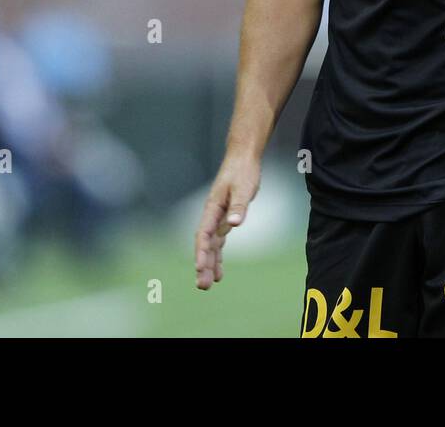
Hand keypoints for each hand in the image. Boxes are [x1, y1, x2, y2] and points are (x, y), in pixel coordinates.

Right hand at [194, 152, 260, 289]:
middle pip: (205, 244)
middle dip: (203, 265)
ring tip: (207, 285)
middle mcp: (212, 215)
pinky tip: (219, 272)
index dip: (202, 252)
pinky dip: (218, 257)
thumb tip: (234, 224)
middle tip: (202, 285)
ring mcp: (218, 218)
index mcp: (213, 208)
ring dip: (209, 264)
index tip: (200, 268)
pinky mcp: (225, 218)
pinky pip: (219, 242)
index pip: (204, 234)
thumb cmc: (242, 172)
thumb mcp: (243, 188)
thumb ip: (238, 206)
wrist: (243, 159)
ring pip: (211, 246)